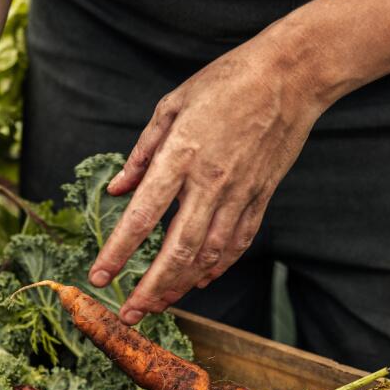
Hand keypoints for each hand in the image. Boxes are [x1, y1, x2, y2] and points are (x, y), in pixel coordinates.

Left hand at [87, 31, 329, 324]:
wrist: (290, 76)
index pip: (142, 216)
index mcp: (181, 156)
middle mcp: (210, 183)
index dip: (117, 253)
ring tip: (158, 304)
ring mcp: (239, 194)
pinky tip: (200, 281)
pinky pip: (237, 243)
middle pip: (177, 250)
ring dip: (180, 285)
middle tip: (129, 314)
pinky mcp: (261, 197)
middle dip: (150, 288)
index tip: (98, 277)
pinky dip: (217, 267)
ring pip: (208, 255)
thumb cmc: (226, 81)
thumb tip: (117, 188)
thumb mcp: (172, 105)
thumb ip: (142, 152)